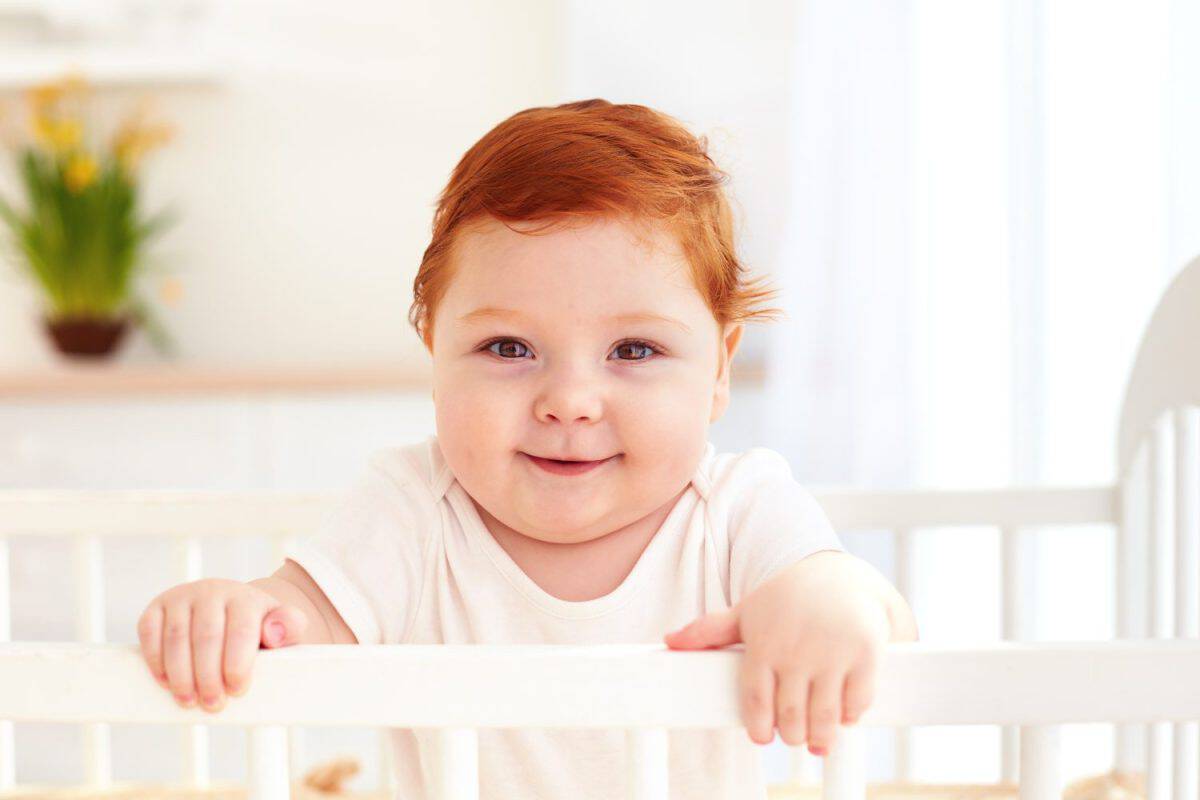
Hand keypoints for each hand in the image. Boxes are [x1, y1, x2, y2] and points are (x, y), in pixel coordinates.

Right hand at [137, 578, 308, 712]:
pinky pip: (148, 631)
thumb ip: (290, 628)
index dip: (237, 664)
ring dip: (180, 673)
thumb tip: (275, 632)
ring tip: (189, 701)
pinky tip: (166, 682)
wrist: (233, 609)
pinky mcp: (157, 607)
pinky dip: (155, 659)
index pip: (240, 631)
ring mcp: (182, 597)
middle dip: (208, 676)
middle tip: (213, 704)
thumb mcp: (284, 628)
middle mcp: (212, 591)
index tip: (238, 690)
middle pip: (207, 637)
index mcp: (245, 598)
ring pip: (176, 636)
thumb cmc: (259, 628)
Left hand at [662, 551, 897, 755]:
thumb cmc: (787, 598)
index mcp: (765, 643)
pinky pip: (857, 702)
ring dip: (820, 737)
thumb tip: (670, 641)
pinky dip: (850, 717)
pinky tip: (844, 717)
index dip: (758, 726)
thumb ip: (710, 630)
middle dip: (792, 735)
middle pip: (790, 715)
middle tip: (794, 736)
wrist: (839, 574)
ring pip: (824, 717)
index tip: (762, 736)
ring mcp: (832, 652)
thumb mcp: (748, 611)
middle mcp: (796, 649)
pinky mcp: (865, 653)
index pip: (756, 700)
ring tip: (817, 741)